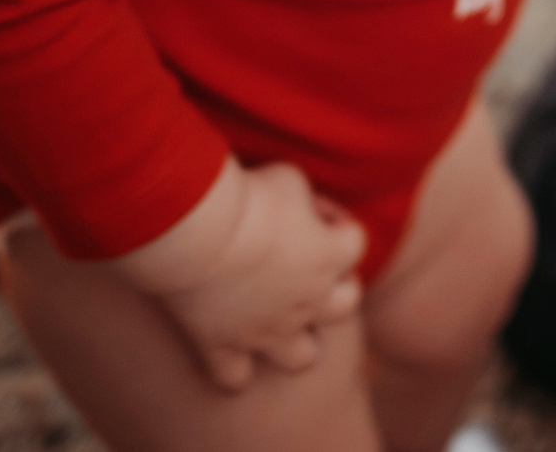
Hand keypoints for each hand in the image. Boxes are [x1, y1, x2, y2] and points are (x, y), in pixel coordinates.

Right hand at [112, 157, 365, 388]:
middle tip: (300, 263)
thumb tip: (299, 206)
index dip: (335, 221)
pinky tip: (224, 344)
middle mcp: (308, 301)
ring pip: (302, 358)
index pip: (355, 240)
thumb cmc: (248, 197)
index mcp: (330, 257)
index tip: (308, 205)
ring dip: (295, 340)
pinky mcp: (224, 346)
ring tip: (274, 315)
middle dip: (331, 287)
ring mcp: (267, 331)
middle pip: (345, 306)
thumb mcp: (289, 177)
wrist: (200, 234)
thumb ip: (303, 195)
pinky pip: (234, 379)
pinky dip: (232, 369)